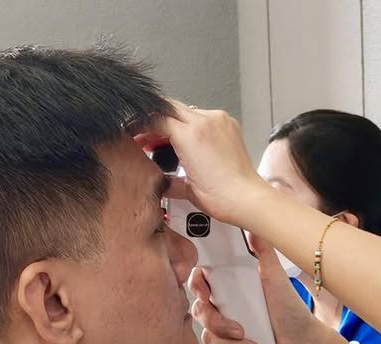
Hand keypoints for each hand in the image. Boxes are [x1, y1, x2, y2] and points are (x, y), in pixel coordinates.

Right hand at [150, 102, 269, 225]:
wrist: (248, 199)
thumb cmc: (222, 197)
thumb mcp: (186, 188)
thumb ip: (168, 176)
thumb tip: (160, 177)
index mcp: (190, 135)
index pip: (155, 118)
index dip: (139, 125)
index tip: (132, 132)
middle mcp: (205, 121)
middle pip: (169, 107)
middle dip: (154, 119)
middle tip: (144, 135)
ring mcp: (219, 121)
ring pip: (187, 110)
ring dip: (173, 121)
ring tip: (166, 140)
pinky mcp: (230, 125)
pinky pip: (205, 116)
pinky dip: (193, 125)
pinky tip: (189, 141)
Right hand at [190, 244, 353, 343]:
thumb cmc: (290, 311)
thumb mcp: (276, 278)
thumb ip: (263, 252)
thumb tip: (254, 228)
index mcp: (230, 288)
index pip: (199, 283)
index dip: (196, 286)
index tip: (205, 290)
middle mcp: (224, 309)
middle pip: (200, 314)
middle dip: (218, 324)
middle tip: (240, 329)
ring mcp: (225, 332)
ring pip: (209, 339)